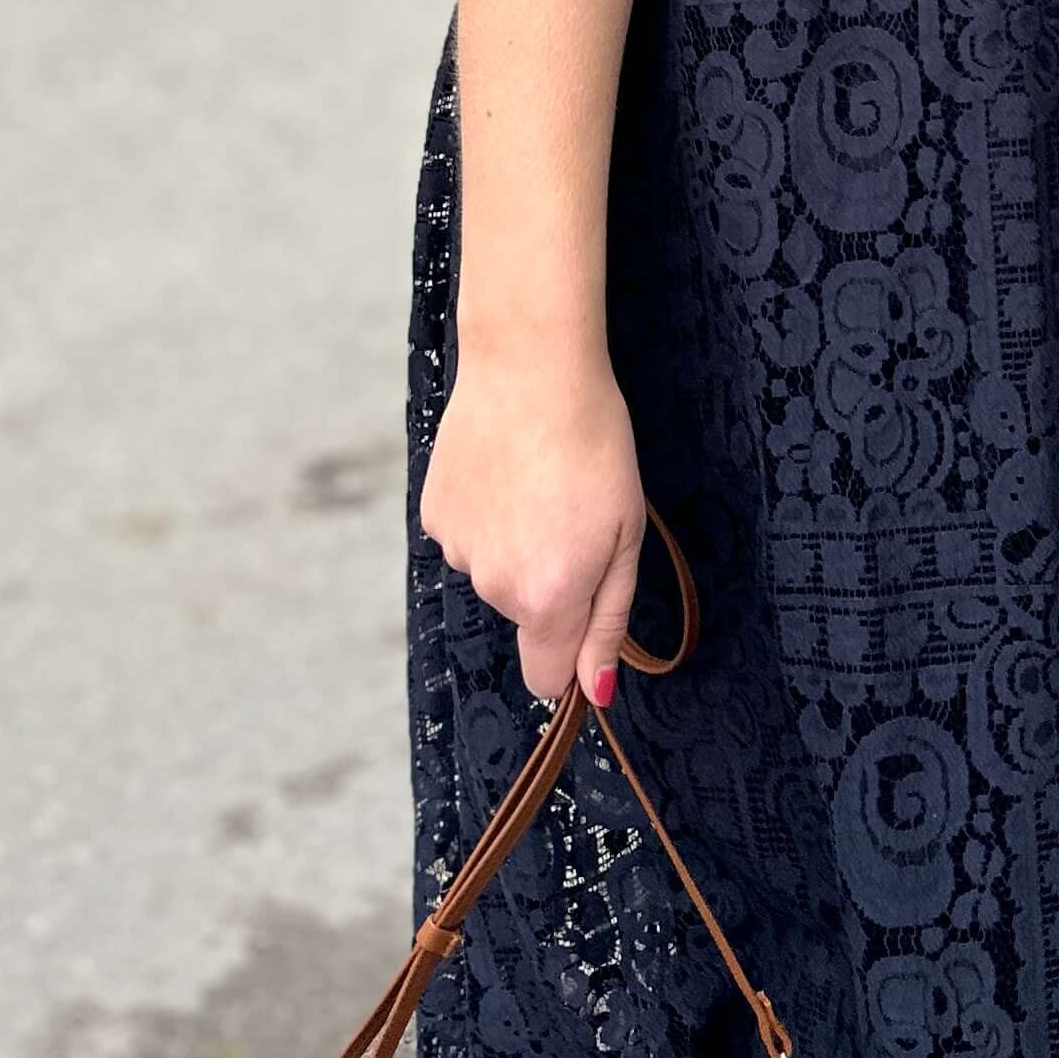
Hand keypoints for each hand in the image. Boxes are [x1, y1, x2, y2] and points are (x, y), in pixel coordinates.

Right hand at [419, 327, 645, 706]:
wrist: (530, 369)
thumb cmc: (595, 446)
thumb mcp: (625, 536)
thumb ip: (607, 621)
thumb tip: (593, 689)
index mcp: (548, 598)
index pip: (546, 677)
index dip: (569, 655)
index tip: (584, 613)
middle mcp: (494, 586)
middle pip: (526, 614)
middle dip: (551, 581)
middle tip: (573, 515)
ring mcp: (457, 549)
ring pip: (493, 572)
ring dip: (514, 544)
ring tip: (537, 483)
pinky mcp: (433, 514)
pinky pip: (466, 537)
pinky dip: (484, 516)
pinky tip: (502, 471)